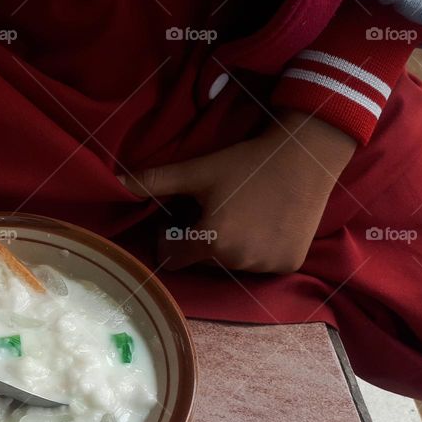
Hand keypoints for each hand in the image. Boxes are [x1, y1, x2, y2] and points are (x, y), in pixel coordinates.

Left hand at [122, 111, 356, 272]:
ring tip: (242, 215)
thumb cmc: (246, 162)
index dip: (172, 238)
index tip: (182, 219)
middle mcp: (239, 261)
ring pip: (232, 264)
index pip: (174, 257)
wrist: (306, 155)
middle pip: (203, 261)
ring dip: (231, 247)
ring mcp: (266, 266)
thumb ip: (155, 181)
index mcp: (212, 242)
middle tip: (215, 211)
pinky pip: (261, 265)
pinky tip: (265, 223)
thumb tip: (115, 182)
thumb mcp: (197, 171)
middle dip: (202, 241)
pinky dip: (259, 250)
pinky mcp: (289, 264)